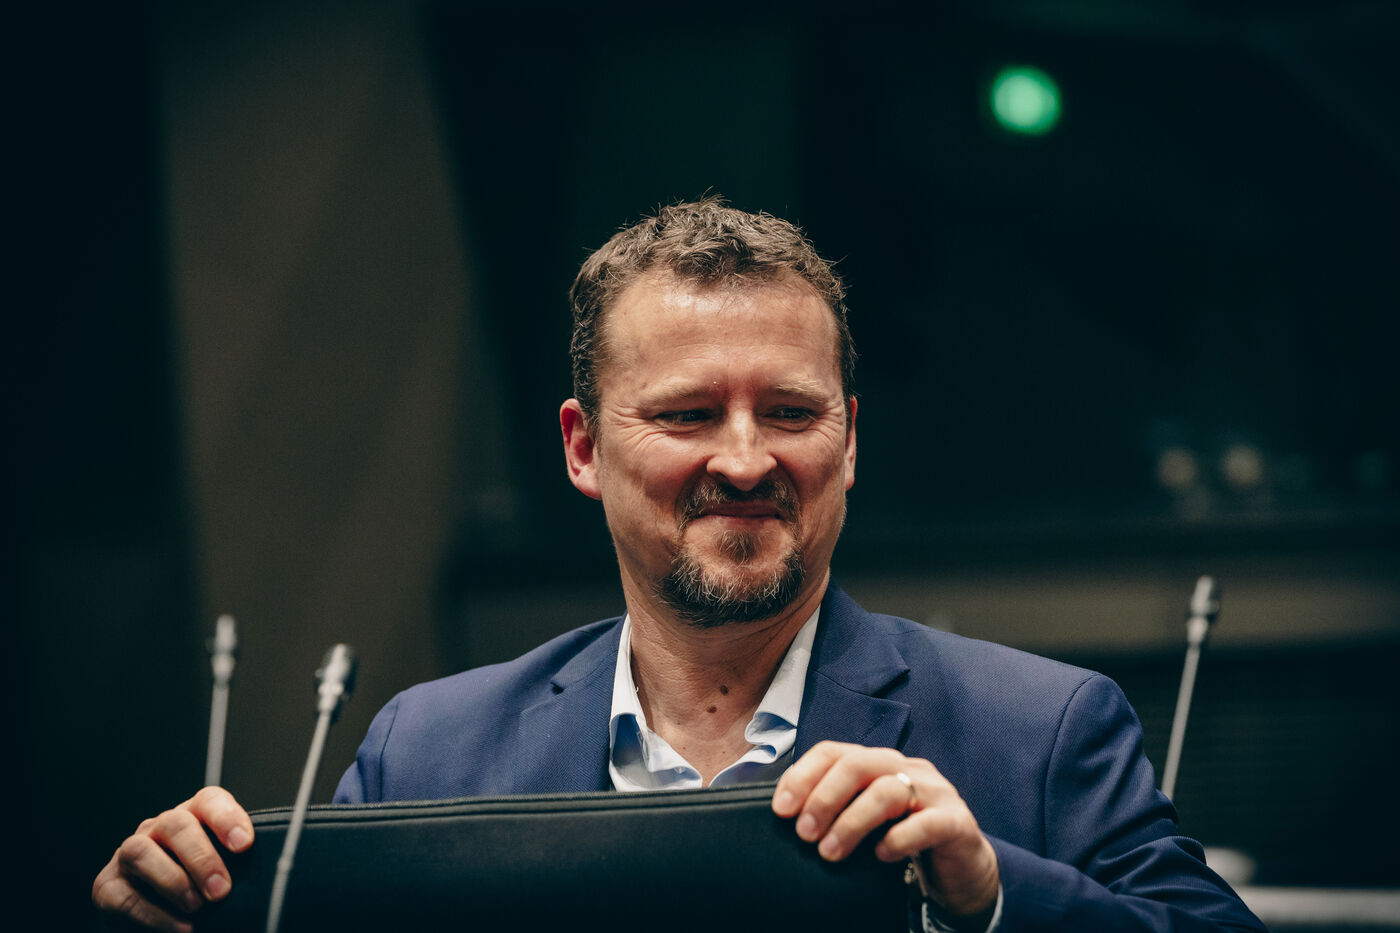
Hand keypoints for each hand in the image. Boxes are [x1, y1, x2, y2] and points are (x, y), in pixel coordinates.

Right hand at [92, 786, 253, 931]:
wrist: (157, 916)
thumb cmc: (199, 886)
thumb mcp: (224, 870)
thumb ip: (240, 866)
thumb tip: (269, 880)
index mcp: (193, 817)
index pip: (209, 801)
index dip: (226, 818)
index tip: (244, 845)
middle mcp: (159, 828)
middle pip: (177, 824)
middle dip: (201, 858)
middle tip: (221, 890)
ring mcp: (129, 854)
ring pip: (141, 851)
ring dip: (172, 880)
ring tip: (196, 907)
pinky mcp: (107, 886)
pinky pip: (123, 895)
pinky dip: (152, 914)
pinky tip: (179, 928)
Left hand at [772, 741, 998, 917]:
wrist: (963, 869)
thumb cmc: (907, 840)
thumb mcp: (868, 820)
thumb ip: (839, 809)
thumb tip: (789, 817)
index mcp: (880, 764)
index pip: (835, 752)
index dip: (803, 775)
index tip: (781, 807)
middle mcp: (907, 769)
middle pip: (859, 764)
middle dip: (824, 797)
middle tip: (804, 832)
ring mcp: (935, 792)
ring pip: (887, 791)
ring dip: (851, 822)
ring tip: (830, 851)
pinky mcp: (957, 822)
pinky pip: (927, 823)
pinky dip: (899, 838)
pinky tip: (882, 854)